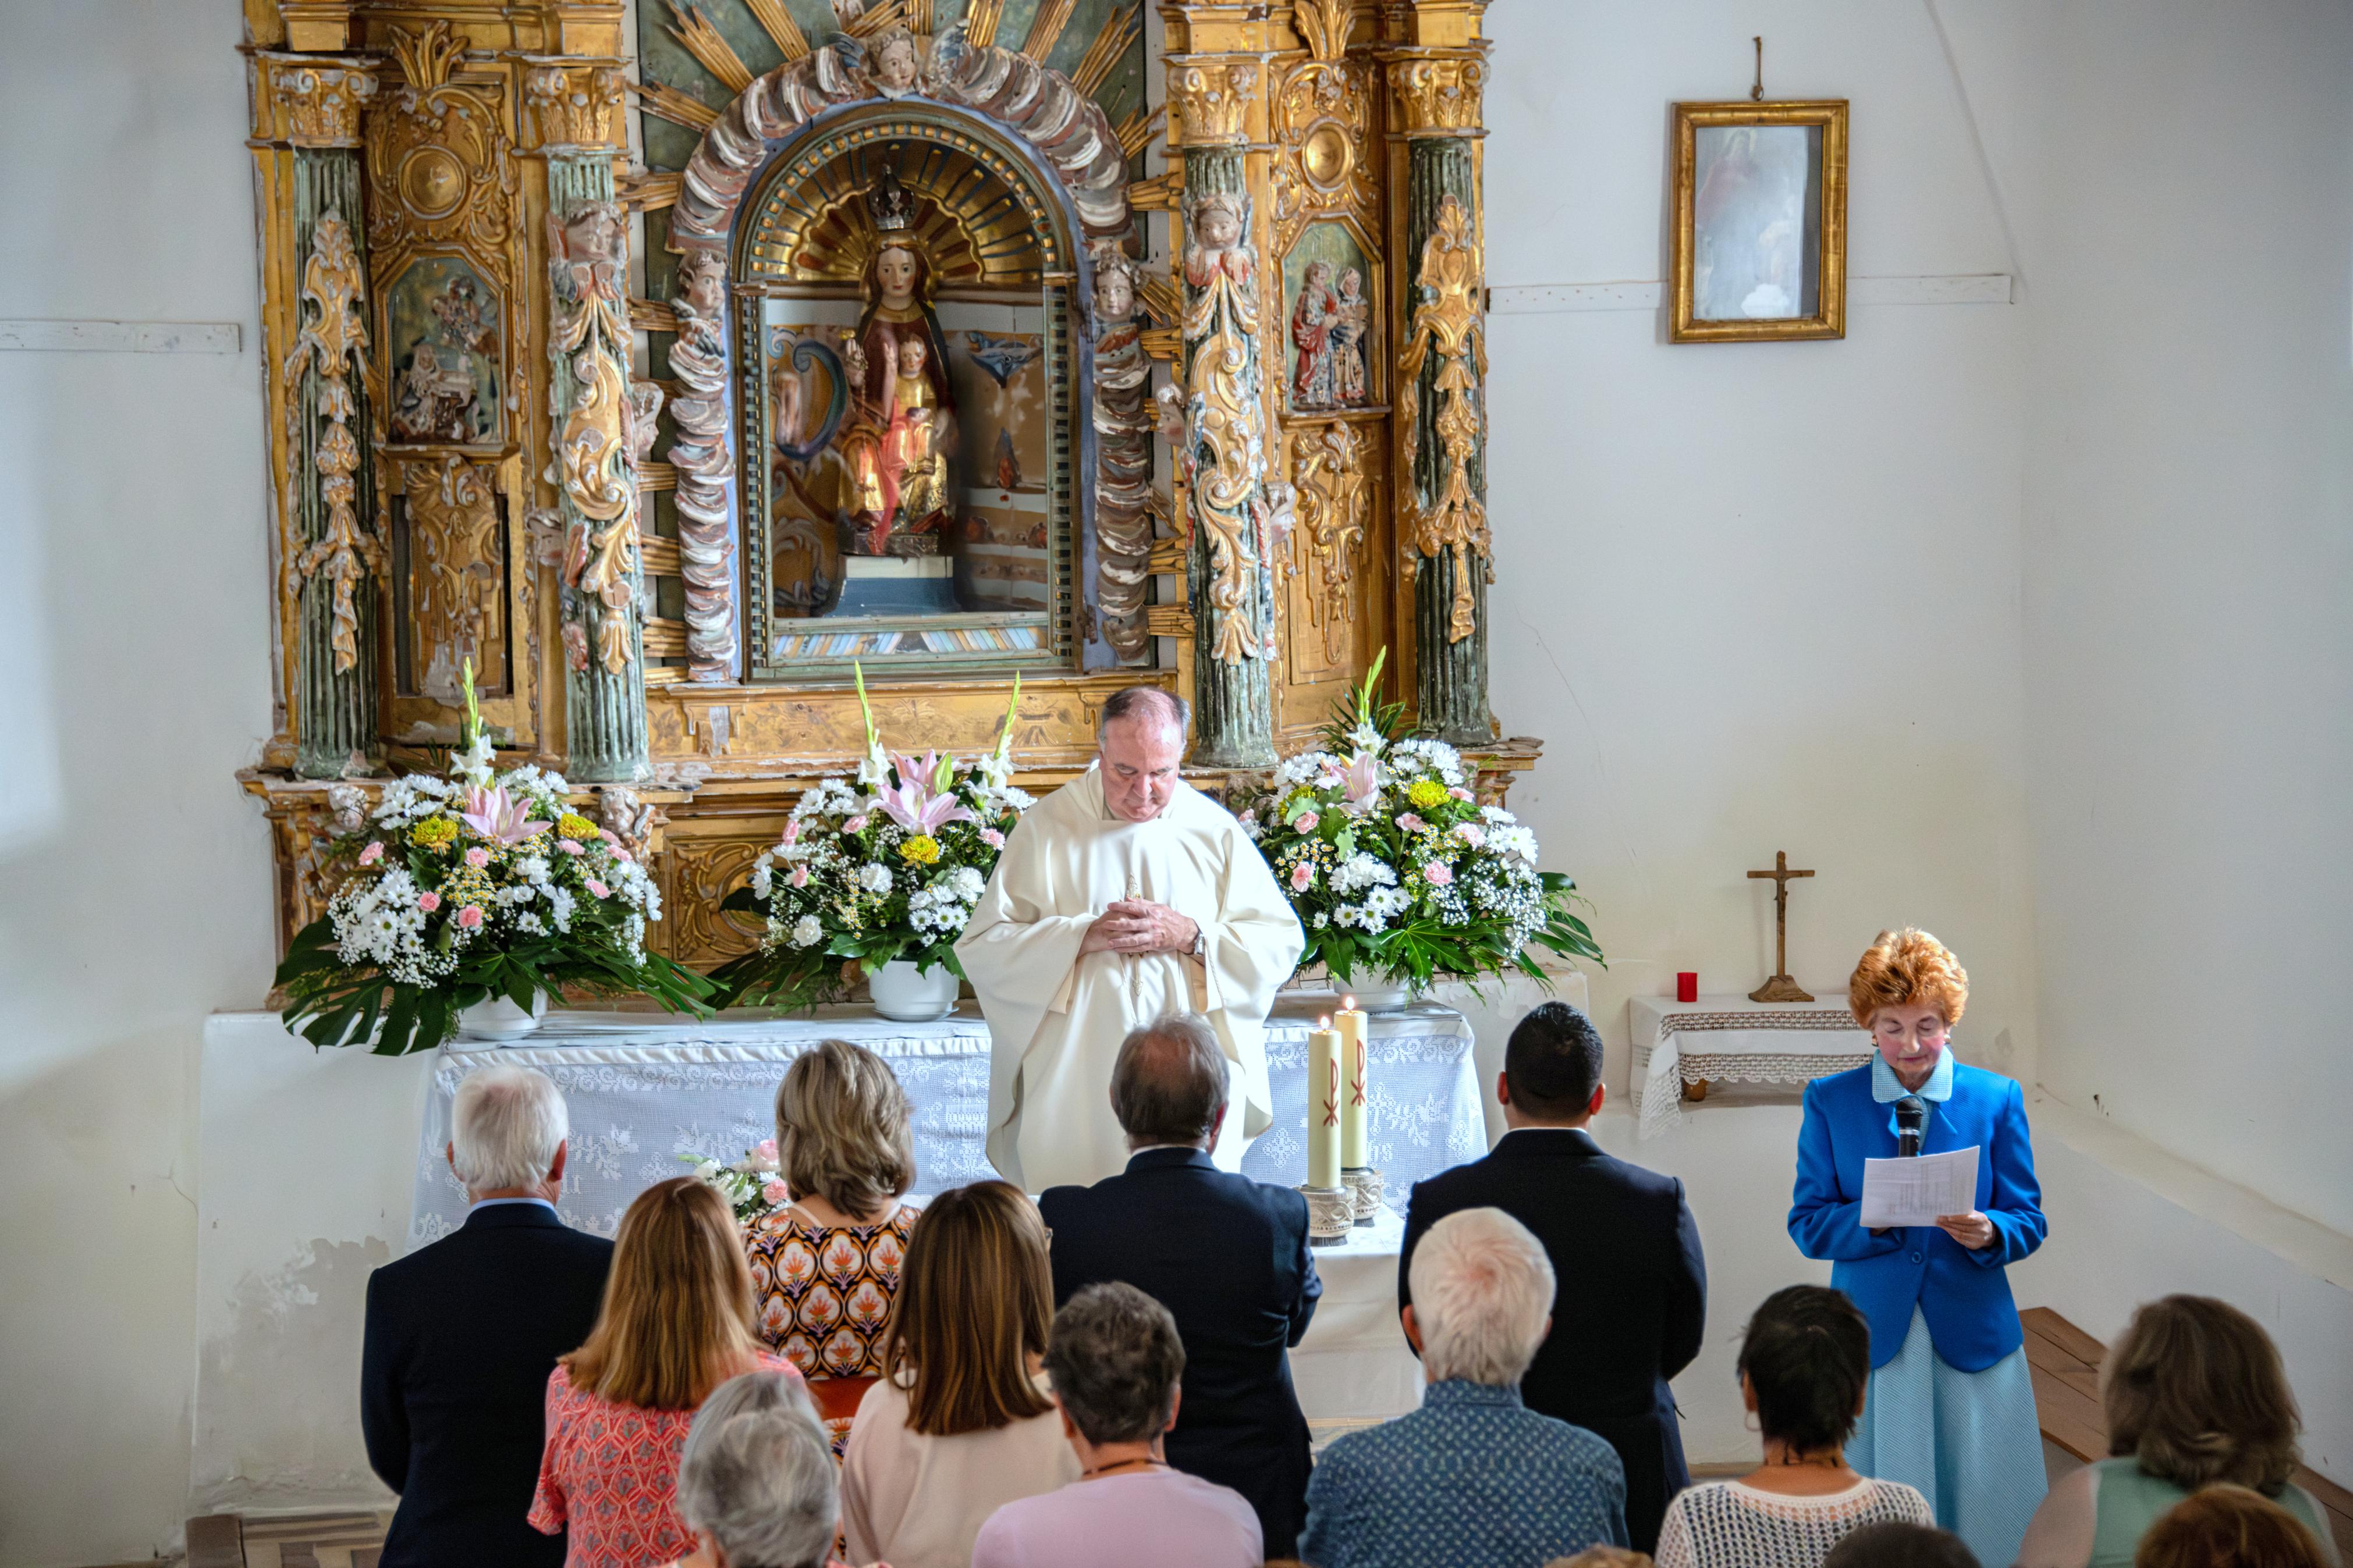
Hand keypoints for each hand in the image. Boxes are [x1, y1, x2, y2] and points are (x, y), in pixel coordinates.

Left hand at [1081, 899, 1197, 955]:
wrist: (1183, 931)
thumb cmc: (1170, 917)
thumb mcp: (1158, 906)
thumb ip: (1143, 902)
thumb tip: (1128, 898)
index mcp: (1151, 912)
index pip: (1132, 907)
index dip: (1120, 906)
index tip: (1109, 905)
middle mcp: (1150, 923)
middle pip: (1130, 924)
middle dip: (1116, 924)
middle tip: (1105, 924)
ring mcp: (1151, 935)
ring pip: (1133, 939)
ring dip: (1120, 941)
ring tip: (1108, 942)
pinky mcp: (1153, 944)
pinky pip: (1138, 948)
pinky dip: (1127, 949)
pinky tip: (1118, 949)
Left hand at [1935, 1211, 1995, 1249]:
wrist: (1990, 1234)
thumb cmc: (1978, 1221)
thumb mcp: (1977, 1215)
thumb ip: (1967, 1212)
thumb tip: (1950, 1209)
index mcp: (1982, 1220)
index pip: (1969, 1219)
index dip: (1958, 1218)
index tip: (1947, 1217)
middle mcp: (1982, 1230)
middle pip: (1963, 1227)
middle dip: (1949, 1223)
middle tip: (1938, 1219)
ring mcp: (1978, 1239)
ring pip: (1960, 1234)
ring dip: (1948, 1229)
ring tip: (1940, 1224)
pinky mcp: (1974, 1245)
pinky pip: (1961, 1240)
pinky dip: (1953, 1235)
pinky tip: (1946, 1230)